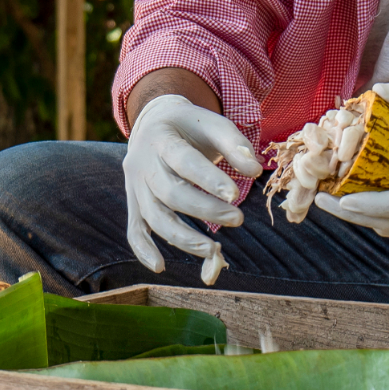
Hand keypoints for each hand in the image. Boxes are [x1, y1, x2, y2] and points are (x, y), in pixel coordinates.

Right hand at [123, 94, 262, 278]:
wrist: (153, 123)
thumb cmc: (190, 127)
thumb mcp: (211, 124)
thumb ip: (234, 144)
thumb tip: (254, 171)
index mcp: (160, 138)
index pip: (183, 161)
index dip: (208, 179)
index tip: (234, 195)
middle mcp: (141, 164)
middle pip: (170, 193)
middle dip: (204, 210)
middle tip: (237, 219)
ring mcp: (134, 186)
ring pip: (154, 217)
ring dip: (182, 237)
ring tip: (213, 250)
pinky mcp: (134, 203)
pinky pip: (134, 230)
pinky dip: (143, 250)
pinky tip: (161, 266)